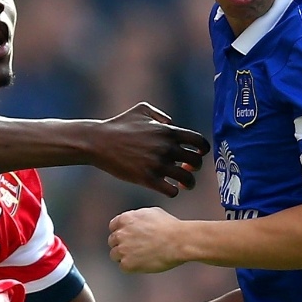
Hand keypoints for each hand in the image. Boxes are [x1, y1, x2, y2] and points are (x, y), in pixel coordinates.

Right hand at [88, 104, 207, 196]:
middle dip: (195, 168)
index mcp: (168, 131)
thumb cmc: (119, 125)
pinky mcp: (147, 179)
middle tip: (186, 170)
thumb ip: (161, 115)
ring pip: (187, 179)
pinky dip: (173, 192)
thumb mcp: (142, 110)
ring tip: (182, 184)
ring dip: (188, 183)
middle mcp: (167, 148)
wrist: (99, 142)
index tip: (197, 155)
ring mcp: (157, 164)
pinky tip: (167, 188)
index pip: (199, 142)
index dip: (202, 150)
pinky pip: (171, 191)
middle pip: (196, 162)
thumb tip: (172, 124)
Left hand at [109, 206, 188, 273]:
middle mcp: (120, 234)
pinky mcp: (127, 264)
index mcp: (125, 219)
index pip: (113, 227)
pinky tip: (143, 263)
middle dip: (122, 244)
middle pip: (112, 242)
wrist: (178, 241)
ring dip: (125, 256)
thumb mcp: (151, 212)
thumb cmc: (170, 227)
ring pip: (115, 255)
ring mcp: (123, 249)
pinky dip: (131, 267)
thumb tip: (135, 221)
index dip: (121, 232)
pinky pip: (123, 267)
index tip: (127, 237)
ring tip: (140, 257)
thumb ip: (137, 217)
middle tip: (135, 248)